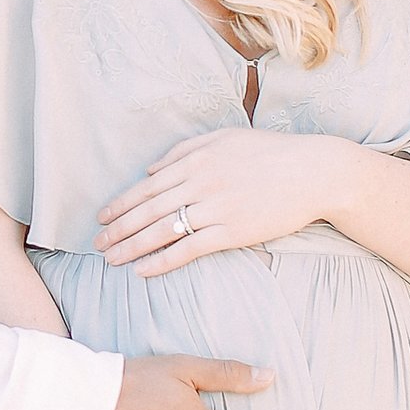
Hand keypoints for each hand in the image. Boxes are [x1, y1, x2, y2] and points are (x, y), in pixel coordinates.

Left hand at [98, 131, 345, 275]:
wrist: (312, 172)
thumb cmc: (271, 153)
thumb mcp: (224, 139)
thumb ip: (184, 150)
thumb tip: (151, 170)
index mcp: (196, 159)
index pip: (147, 186)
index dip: (121, 204)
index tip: (102, 218)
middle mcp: (199, 183)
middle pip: (148, 211)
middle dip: (118, 229)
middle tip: (97, 244)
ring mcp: (214, 209)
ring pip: (162, 231)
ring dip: (133, 248)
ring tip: (112, 260)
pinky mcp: (231, 232)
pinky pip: (188, 250)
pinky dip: (162, 261)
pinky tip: (144, 270)